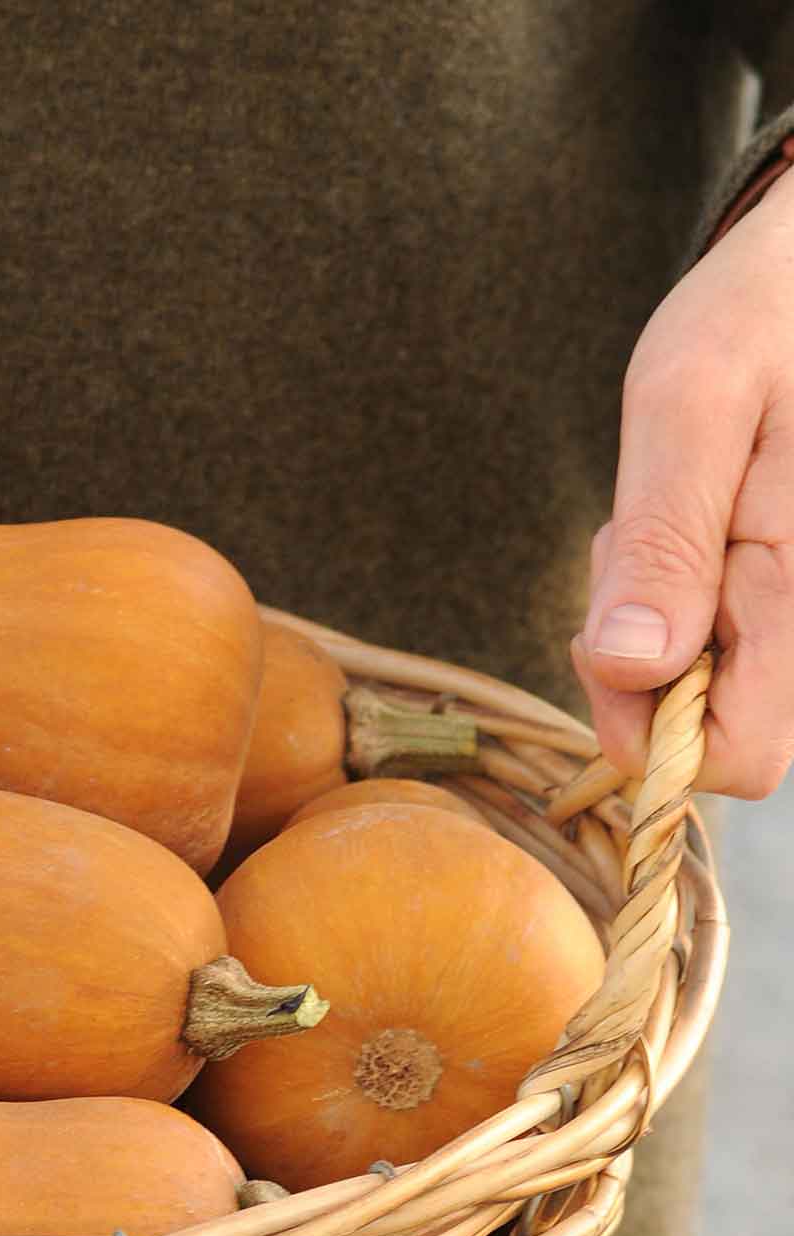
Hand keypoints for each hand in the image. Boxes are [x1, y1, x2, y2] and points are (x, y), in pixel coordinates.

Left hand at [572, 172, 793, 799]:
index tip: (617, 638)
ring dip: (664, 618)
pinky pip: (727, 635)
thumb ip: (665, 543)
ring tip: (678, 507)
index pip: (738, 761)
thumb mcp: (687, 405)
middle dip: (650, 662)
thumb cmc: (759, 315)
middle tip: (642, 537)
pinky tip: (695, 515)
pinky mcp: (792, 591)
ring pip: (716, 682)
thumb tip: (636, 669)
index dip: (653, 729)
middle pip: (716, 730)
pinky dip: (684, 594)